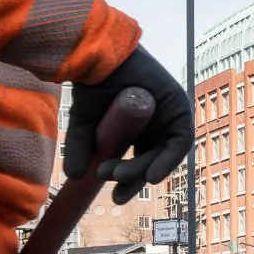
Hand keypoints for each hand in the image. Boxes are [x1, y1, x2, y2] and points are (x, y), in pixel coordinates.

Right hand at [67, 48, 193, 201]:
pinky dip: (167, 160)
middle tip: (116, 194)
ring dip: (143, 170)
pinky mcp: (179, 106)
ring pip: (165, 155)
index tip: (116, 196)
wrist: (97, 57)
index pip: (142, 161)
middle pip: (154, 161)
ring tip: (119, 176)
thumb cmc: (92, 86)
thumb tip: (74, 178)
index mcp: (140, 128)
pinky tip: (150, 175)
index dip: (131, 181)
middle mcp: (158, 122)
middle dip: (134, 179)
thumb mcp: (84, 124)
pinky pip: (180, 142)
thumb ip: (80, 149)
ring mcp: (170, 114)